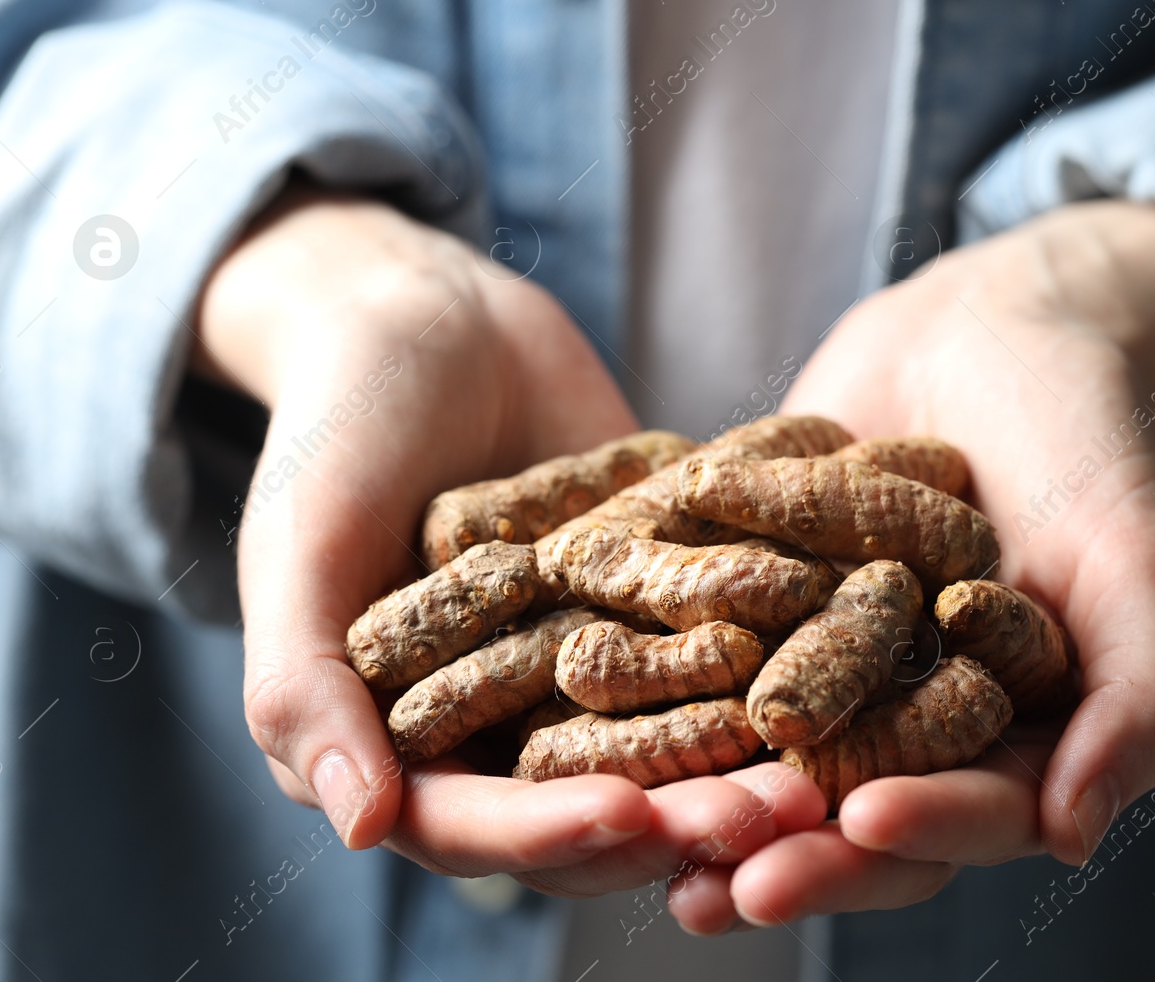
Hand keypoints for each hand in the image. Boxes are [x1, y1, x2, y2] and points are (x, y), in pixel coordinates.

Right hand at [195, 184, 821, 890]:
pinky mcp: (659, 616)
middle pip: (597, 810)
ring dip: (747, 768)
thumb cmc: (338, 428)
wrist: (432, 320)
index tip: (635, 818)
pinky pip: (721, 657)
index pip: (476, 829)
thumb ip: (302, 690)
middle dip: (683, 820)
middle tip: (778, 816)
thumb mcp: (302, 545)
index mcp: (405, 748)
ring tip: (828, 770)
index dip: (553, 835)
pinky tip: (852, 664)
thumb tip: (359, 828)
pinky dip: (779, 667)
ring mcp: (590, 677)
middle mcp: (504, 733)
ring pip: (675, 751)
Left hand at [668, 199, 1154, 931]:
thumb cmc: (1084, 441)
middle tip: (728, 883)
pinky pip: (701, 660)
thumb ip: (1131, 693)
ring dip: (709, 803)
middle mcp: (910, 723)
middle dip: (795, 849)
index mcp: (1010, 739)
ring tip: (646, 836)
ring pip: (767, 758)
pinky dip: (651, 688)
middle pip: (853, 813)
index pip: (970, 814)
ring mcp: (825, 670)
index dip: (923, 828)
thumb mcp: (1130, 557)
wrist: (989, 328)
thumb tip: (1075, 839)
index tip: (865, 821)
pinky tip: (589, 711)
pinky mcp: (753, 612)